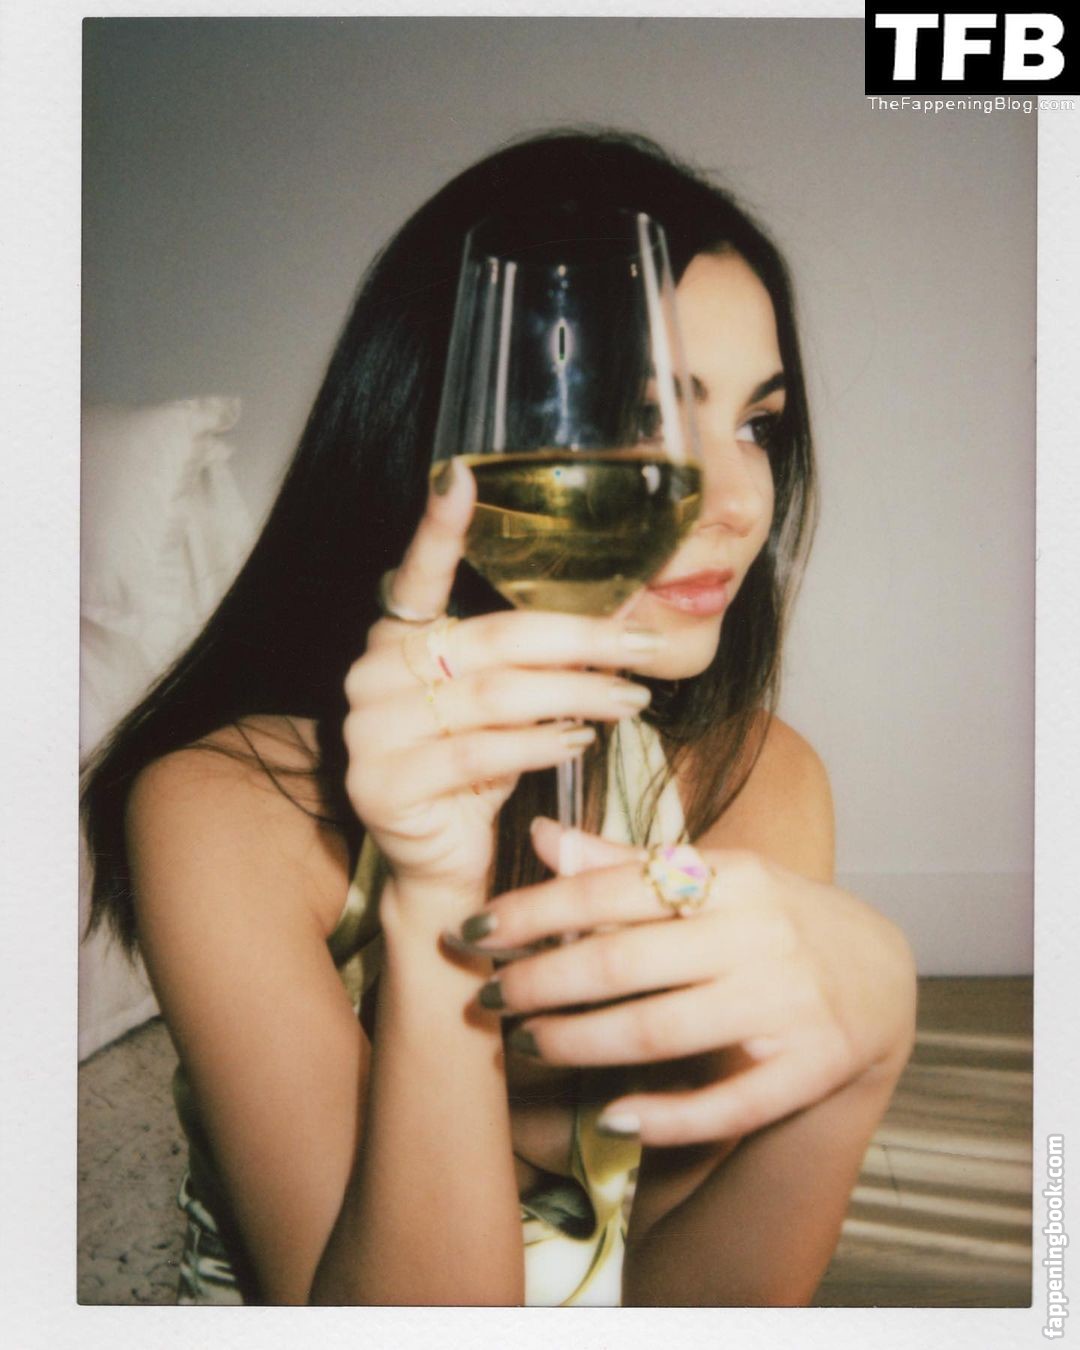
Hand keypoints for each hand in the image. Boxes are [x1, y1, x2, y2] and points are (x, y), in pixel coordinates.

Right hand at [341, 461, 665, 909]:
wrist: (443, 865)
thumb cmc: (482, 770)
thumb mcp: (510, 702)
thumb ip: (538, 657)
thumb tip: (625, 608)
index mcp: (399, 638)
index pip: (417, 573)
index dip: (437, 527)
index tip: (460, 475)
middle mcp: (373, 672)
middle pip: (492, 640)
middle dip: (580, 641)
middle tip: (643, 648)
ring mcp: (369, 729)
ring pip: (493, 697)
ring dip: (576, 696)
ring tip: (631, 700)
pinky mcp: (382, 783)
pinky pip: (477, 753)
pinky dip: (539, 745)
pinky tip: (581, 741)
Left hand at [457, 819, 917, 1145]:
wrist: (879, 975)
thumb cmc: (769, 918)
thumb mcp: (712, 877)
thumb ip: (624, 865)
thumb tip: (541, 833)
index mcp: (731, 876)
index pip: (614, 890)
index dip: (536, 911)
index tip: (473, 929)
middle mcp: (760, 935)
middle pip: (627, 962)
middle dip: (544, 980)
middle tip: (488, 996)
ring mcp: (788, 1005)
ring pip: (663, 1030)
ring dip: (581, 1042)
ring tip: (526, 1043)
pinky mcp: (810, 1068)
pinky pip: (729, 1103)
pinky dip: (667, 1115)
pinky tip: (614, 1116)